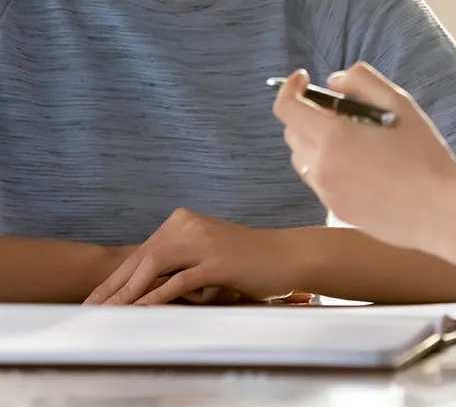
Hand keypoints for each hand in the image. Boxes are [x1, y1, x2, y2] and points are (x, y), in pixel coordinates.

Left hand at [84, 209, 307, 305]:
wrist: (287, 256)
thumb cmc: (249, 259)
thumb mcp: (208, 253)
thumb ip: (179, 262)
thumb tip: (145, 286)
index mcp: (184, 220)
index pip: (141, 252)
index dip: (115, 278)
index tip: (93, 300)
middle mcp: (189, 224)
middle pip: (141, 258)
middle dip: (112, 288)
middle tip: (88, 312)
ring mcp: (203, 241)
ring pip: (153, 267)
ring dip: (126, 294)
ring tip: (105, 315)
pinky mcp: (216, 261)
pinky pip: (177, 282)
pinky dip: (154, 298)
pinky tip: (138, 312)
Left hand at [273, 65, 455, 269]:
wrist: (438, 210)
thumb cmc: (423, 154)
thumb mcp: (400, 103)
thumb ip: (362, 81)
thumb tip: (332, 82)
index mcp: (333, 137)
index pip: (286, 108)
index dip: (289, 88)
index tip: (304, 79)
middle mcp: (321, 167)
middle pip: (292, 133)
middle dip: (307, 115)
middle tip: (341, 111)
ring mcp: (326, 192)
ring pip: (303, 159)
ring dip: (316, 142)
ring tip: (354, 140)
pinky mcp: (336, 211)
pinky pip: (320, 181)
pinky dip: (329, 166)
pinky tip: (363, 167)